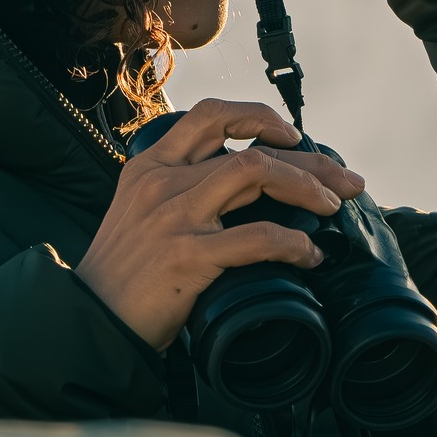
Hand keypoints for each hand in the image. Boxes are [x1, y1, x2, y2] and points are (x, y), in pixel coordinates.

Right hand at [76, 97, 366, 351]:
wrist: (92, 320)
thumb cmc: (122, 273)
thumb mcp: (140, 211)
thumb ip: (181, 190)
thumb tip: (246, 188)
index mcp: (150, 165)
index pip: (210, 117)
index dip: (259, 117)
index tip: (293, 135)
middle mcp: (163, 182)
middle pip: (249, 147)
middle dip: (309, 160)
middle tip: (345, 180)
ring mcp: (174, 216)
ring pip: (256, 174)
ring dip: (306, 188)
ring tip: (332, 208)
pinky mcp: (187, 256)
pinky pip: (256, 238)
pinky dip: (293, 243)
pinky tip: (309, 255)